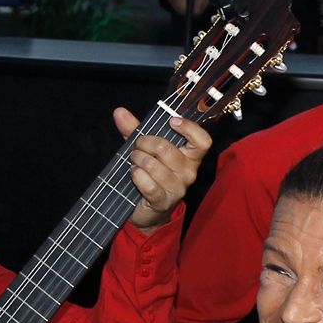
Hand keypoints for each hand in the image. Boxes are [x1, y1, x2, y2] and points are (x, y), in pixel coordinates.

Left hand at [113, 107, 210, 234]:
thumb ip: (134, 130)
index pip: (203, 141)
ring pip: (154, 166)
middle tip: (137, 148)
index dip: (190, 128)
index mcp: (190, 157)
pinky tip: (134, 174)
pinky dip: (137, 176)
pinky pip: (149, 184)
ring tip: (134, 162)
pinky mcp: (164, 201)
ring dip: (138, 160)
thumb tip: (120, 112)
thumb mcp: (144, 150)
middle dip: (145, 144)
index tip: (172, 121)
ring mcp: (178, 189)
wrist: (148, 211)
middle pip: (167, 149)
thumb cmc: (150, 176)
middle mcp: (189, 173)